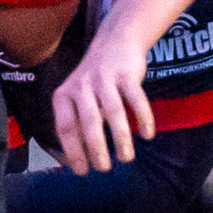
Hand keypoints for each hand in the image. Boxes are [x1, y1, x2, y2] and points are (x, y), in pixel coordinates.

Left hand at [49, 27, 155, 172]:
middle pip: (88, 121)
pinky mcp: (127, 73)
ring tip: (126, 159)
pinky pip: (136, 98)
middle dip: (96, 148)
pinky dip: (143, 117)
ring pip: (113, 111)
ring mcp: (105, 78)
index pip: (65, 127)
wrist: (115, 42)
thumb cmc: (94, 81)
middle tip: (103, 169)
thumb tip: (76, 162)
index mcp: (65, 95)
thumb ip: (76, 124)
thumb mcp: (77, 99)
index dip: (73, 150)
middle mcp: (82, 86)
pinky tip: (147, 135)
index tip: (82, 171)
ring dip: (120, 138)